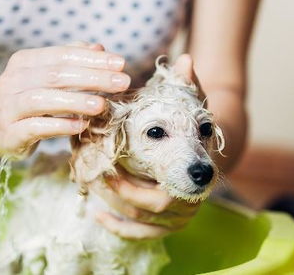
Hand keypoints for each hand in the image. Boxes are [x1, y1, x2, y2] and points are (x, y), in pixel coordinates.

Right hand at [0, 42, 130, 156]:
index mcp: (24, 61)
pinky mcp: (9, 133)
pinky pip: (35, 128)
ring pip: (42, 99)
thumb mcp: (46, 75)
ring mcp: (8, 107)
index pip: (62, 55)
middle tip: (122, 82)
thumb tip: (99, 48)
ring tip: (102, 105)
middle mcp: (12, 81)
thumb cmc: (28, 98)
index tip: (121, 63)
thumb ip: (71, 60)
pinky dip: (59, 126)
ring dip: (76, 101)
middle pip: (55, 75)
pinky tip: (81, 126)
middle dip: (93, 78)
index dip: (93, 59)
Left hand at [93, 54, 203, 239]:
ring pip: (140, 222)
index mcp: (196, 178)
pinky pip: (139, 233)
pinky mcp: (166, 225)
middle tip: (92, 175)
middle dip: (116, 194)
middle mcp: (189, 203)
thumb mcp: (192, 107)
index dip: (131, 186)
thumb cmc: (193, 127)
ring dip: (112, 205)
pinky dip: (117, 226)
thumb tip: (184, 60)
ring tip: (90, 186)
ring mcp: (179, 217)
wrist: (203, 151)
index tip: (106, 169)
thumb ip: (189, 87)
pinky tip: (97, 212)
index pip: (162, 193)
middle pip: (147, 210)